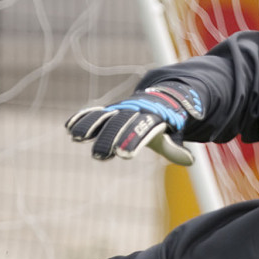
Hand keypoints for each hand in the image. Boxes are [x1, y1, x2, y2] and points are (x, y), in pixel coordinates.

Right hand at [65, 82, 202, 164]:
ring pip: (104, 116)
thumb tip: (190, 160)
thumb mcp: (174, 133)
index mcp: (152, 117)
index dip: (133, 141)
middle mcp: (134, 111)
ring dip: (89, 126)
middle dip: (109, 138)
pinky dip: (82, 118)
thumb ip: (175, 148)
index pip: (142, 130)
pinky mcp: (110, 111)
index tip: (123, 154)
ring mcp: (120, 110)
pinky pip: (94, 113)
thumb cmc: (167, 123)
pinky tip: (67, 127)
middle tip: (98, 156)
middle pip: (120, 124)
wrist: (160, 98)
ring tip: (76, 137)